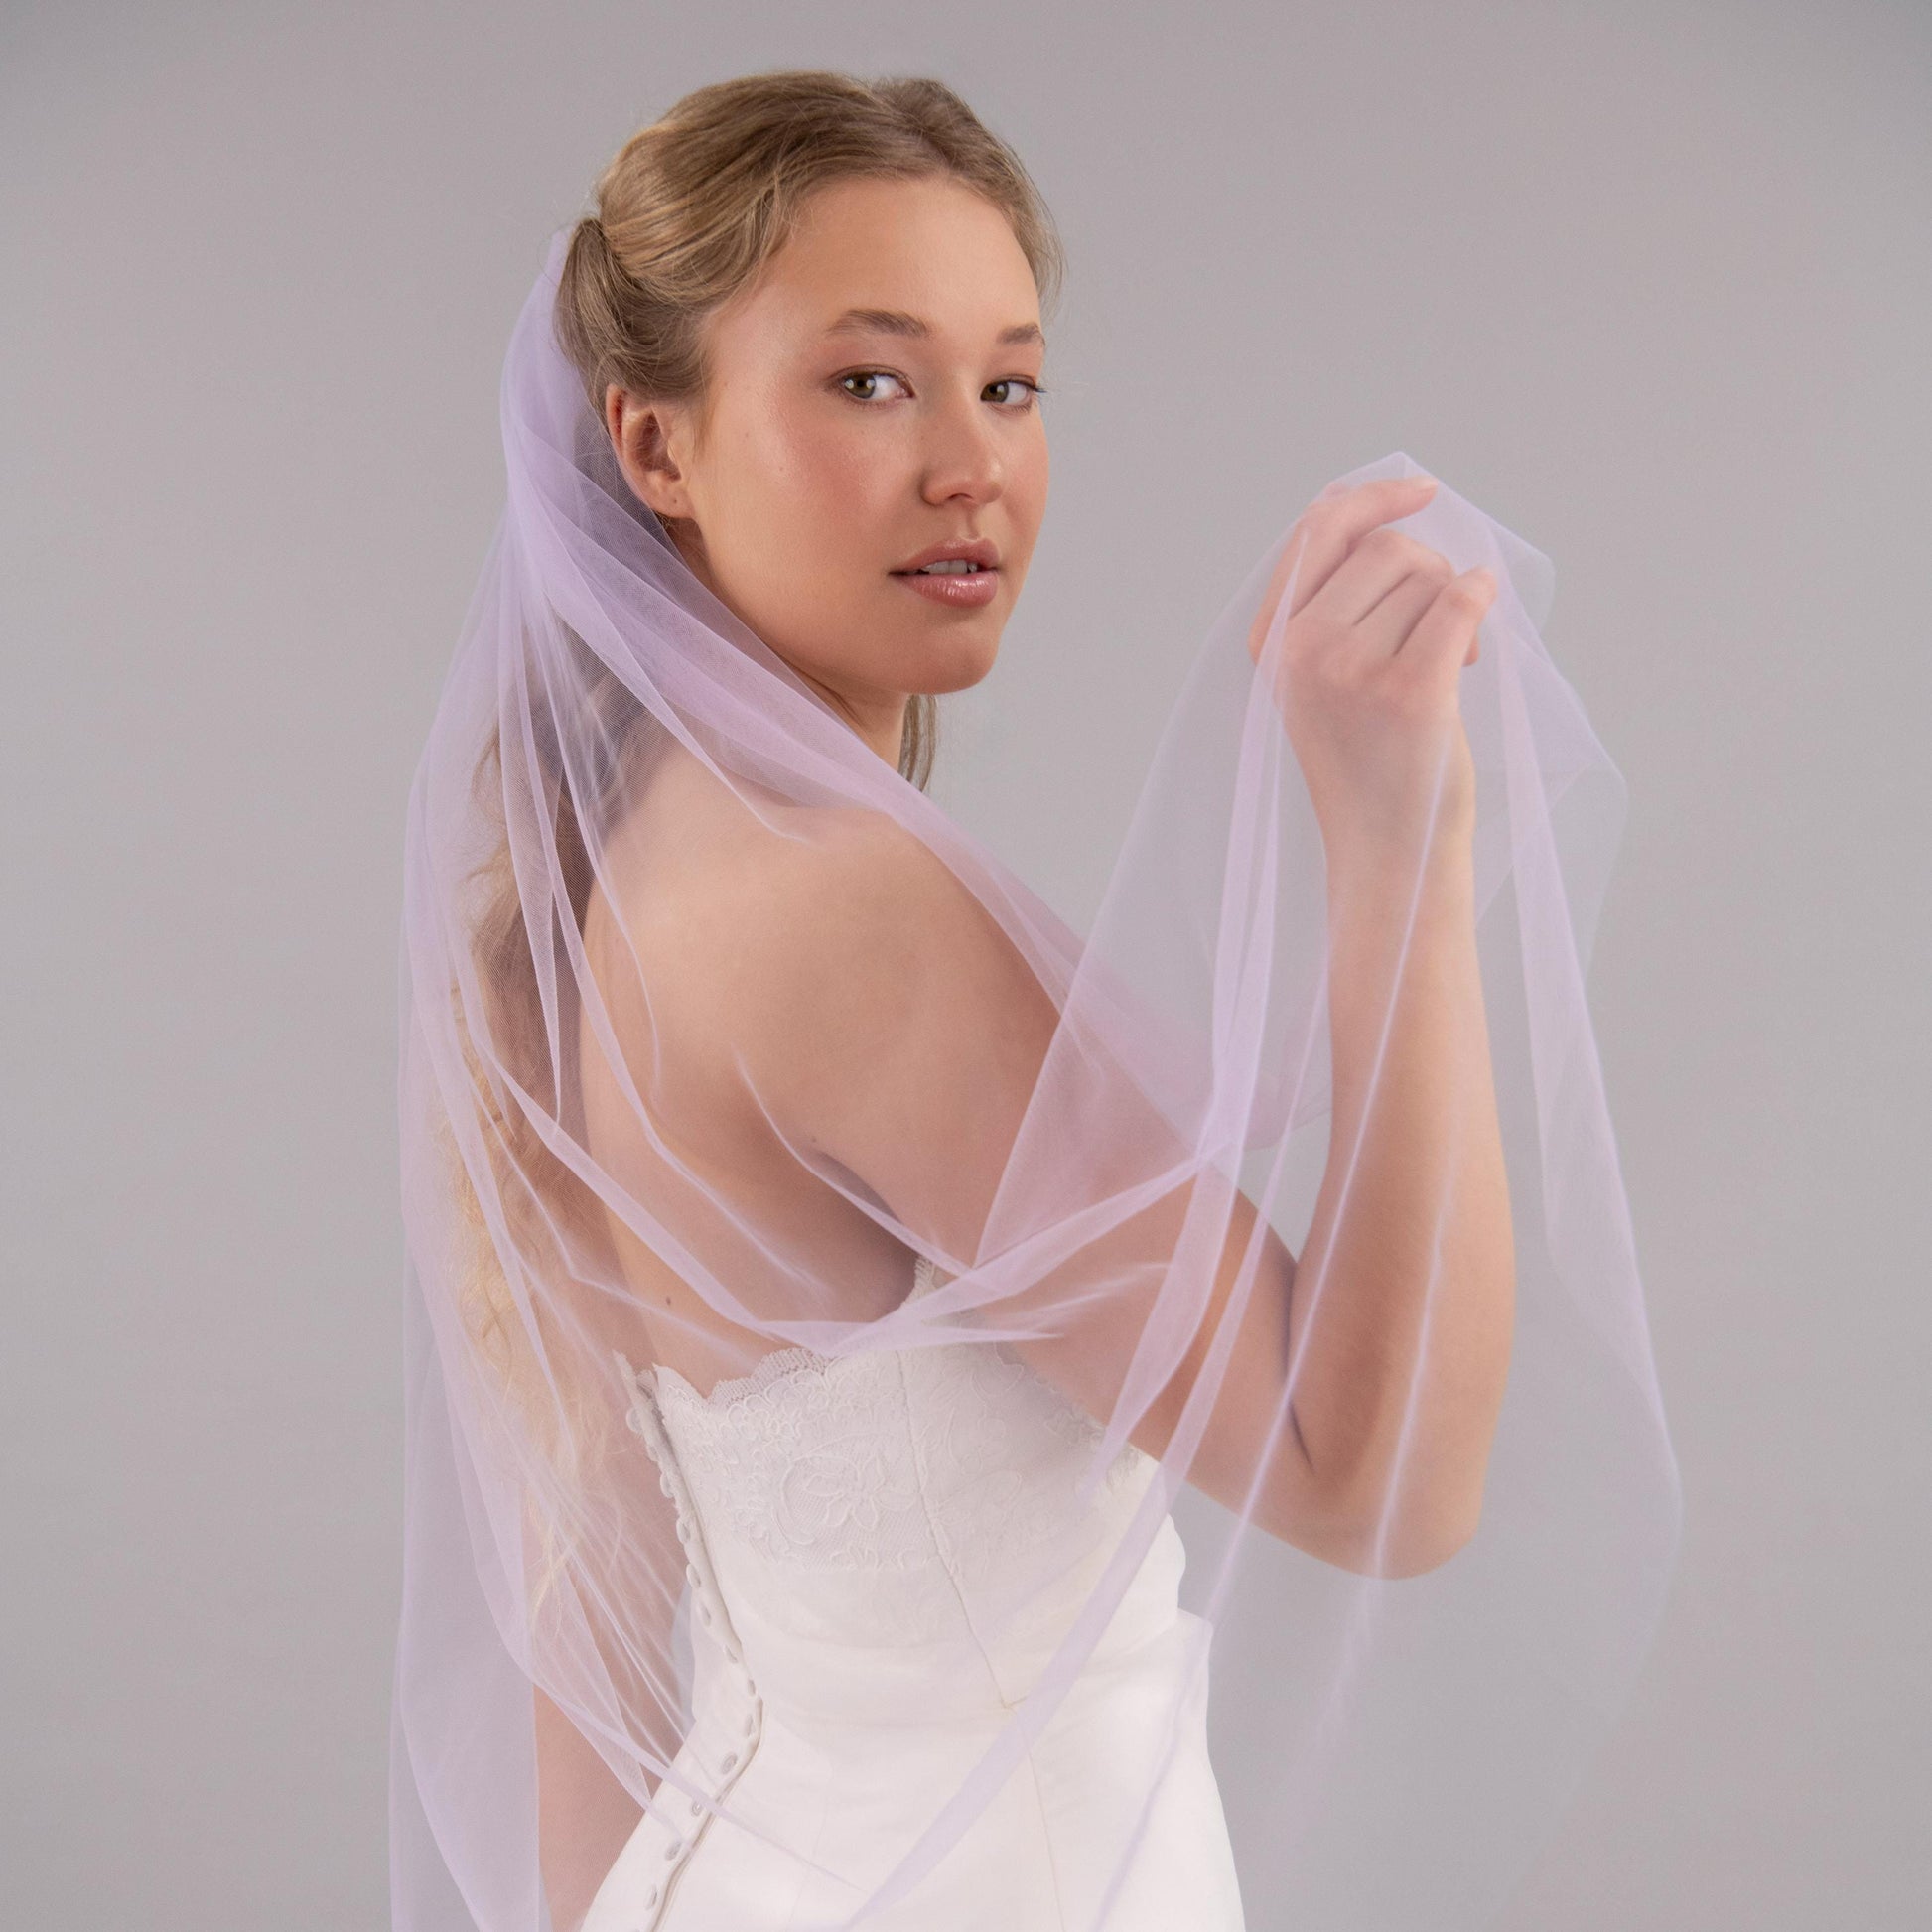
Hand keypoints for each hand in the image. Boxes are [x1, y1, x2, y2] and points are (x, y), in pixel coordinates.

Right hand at [1246, 475, 1493, 861]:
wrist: (1389, 855)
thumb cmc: (1369, 765)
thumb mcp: (1323, 680)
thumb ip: (1334, 606)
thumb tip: (1379, 511)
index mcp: (1272, 644)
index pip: (1317, 533)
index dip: (1372, 498)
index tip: (1420, 490)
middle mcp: (1300, 651)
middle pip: (1385, 549)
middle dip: (1429, 573)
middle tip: (1442, 631)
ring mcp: (1350, 671)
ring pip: (1427, 579)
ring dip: (1455, 608)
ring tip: (1450, 666)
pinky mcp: (1408, 691)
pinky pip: (1460, 603)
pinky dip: (1481, 601)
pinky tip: (1481, 632)